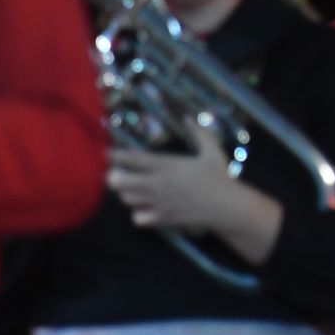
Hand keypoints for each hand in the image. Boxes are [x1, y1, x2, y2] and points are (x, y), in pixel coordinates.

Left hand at [108, 120, 284, 263]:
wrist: (226, 206)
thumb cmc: (220, 176)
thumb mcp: (212, 150)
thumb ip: (199, 133)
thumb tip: (188, 117)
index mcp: (168, 166)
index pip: (133, 159)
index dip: (116, 155)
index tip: (108, 152)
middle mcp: (158, 184)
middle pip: (120, 182)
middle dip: (114, 177)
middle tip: (118, 173)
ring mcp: (159, 203)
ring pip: (127, 199)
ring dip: (126, 193)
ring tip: (133, 188)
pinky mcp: (163, 218)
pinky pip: (138, 218)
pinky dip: (138, 213)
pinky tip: (145, 208)